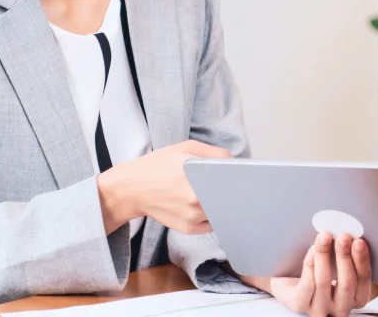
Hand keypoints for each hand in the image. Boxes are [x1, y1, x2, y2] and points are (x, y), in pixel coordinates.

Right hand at [97, 140, 231, 234]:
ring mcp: (193, 218)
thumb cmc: (157, 165)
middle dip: (232, 192)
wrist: (131, 189)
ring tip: (218, 193)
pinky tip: (206, 204)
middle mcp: (196, 202)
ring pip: (221, 212)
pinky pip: (211, 223)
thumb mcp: (185, 147)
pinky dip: (212, 214)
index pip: (232, 183)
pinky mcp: (188, 229)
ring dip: (222, 204)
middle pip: (229, 200)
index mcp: (196, 178)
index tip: (246, 177)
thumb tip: (234, 162)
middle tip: (235, 185)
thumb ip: (213, 153)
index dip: (241, 180)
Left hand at [249, 233, 372, 316]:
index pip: (364, 281)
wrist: (290, 276)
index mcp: (356, 298)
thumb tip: (358, 236)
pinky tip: (312, 250)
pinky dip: (311, 264)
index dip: (362, 261)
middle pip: (347, 283)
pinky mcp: (299, 305)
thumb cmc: (321, 266)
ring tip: (324, 237)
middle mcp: (340, 308)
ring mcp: (319, 308)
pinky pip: (307, 285)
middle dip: (345, 257)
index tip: (358, 241)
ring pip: (324, 282)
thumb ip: (351, 253)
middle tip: (343, 236)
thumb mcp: (339, 261)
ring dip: (325, 256)